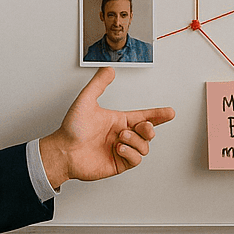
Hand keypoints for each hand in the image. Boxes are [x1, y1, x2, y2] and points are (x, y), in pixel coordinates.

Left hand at [39, 66, 175, 187]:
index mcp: (118, 120)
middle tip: (141, 126)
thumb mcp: (86, 101)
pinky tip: (118, 148)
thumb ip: (99, 84)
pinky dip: (131, 153)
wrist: (63, 151)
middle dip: (149, 128)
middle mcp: (122, 135)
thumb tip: (109, 70)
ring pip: (144, 147)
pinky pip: (136, 160)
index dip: (158, 115)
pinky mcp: (119, 164)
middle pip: (148, 132)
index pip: (143, 116)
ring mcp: (122, 150)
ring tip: (120, 138)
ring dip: (135, 140)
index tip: (169, 112)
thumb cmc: (71, 129)